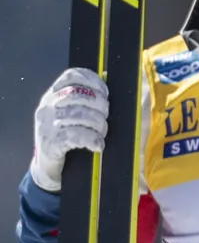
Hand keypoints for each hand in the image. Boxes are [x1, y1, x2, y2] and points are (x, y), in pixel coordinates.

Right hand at [31, 68, 108, 192]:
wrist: (47, 167)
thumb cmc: (64, 137)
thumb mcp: (68, 114)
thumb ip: (83, 100)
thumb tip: (107, 88)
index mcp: (53, 95)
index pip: (72, 76)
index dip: (93, 81)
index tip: (105, 92)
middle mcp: (48, 106)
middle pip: (80, 95)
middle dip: (100, 106)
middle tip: (105, 118)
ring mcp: (47, 124)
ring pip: (81, 115)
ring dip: (99, 125)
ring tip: (102, 133)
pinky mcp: (51, 142)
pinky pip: (77, 136)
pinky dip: (92, 140)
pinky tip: (98, 145)